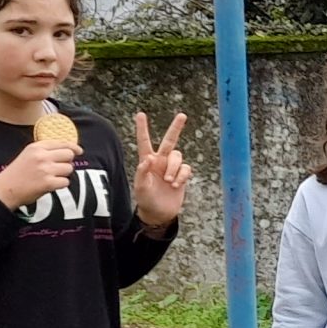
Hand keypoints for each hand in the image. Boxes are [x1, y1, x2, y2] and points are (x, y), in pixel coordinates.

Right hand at [0, 139, 78, 208]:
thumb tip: (68, 149)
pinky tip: (50, 185)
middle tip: (58, 168)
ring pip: (69, 168)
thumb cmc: (17, 173)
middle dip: (67, 161)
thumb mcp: (28, 155)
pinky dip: (60, 185)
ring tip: (51, 177)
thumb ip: (45, 150)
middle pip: (69, 154)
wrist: (4, 190)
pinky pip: (66, 182)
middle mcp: (41, 156)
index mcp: (36, 147)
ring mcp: (45, 169)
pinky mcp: (48, 183)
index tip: (79, 150)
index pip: (61, 143)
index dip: (73, 147)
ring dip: (63, 174)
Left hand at [131, 111, 190, 227]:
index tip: (141, 114)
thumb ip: (142, 173)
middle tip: (182, 115)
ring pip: (178, 157)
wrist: (159, 213)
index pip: (145, 142)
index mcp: (147, 161)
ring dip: (174, 168)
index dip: (142, 128)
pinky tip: (176, 185)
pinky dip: (182, 176)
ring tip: (169, 181)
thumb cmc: (146, 200)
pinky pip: (186, 169)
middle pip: (170, 140)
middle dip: (176, 128)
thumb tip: (147, 159)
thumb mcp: (140, 188)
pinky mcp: (182, 176)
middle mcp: (161, 161)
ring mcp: (172, 168)